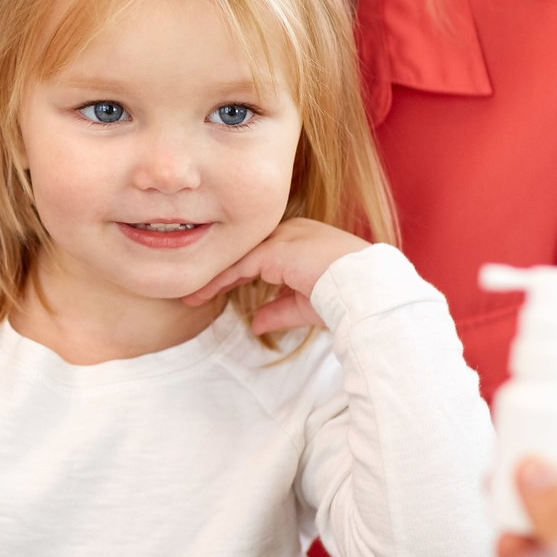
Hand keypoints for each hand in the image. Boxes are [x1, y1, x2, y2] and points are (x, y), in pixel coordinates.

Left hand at [182, 218, 370, 332]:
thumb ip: (278, 310)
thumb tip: (255, 325)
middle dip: (220, 270)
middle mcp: (290, 231)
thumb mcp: (304, 305)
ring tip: (191, 296)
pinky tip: (202, 294)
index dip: (237, 271)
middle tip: (195, 290)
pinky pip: (238, 266)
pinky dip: (218, 280)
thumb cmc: (343, 298)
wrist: (365, 291)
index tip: (217, 288)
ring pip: (237, 256)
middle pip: (245, 250)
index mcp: (301, 239)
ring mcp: (282, 237)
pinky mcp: (274, 250)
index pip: (260, 252)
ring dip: (213, 277)